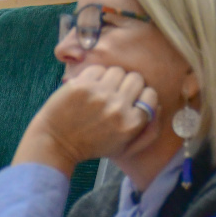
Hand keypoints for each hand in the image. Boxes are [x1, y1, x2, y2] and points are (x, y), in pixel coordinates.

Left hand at [14, 64, 160, 173]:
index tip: (130, 100)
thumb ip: (149, 132)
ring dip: (111, 79)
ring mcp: (99, 94)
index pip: (150, 94)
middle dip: (127, 85)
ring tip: (100, 91)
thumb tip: (159, 107)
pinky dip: (94, 76)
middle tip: (115, 95)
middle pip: (136, 78)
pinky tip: (87, 89)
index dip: (141, 96)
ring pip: (117, 71)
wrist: (56, 142)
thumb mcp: (125, 147)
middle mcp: (118, 107)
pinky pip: (98, 69)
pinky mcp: (82, 85)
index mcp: (132, 124)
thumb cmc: (92, 145)